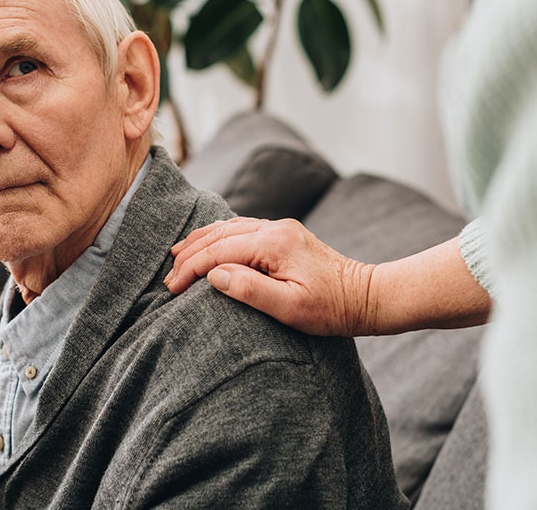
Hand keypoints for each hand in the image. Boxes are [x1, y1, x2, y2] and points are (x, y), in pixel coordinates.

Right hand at [164, 217, 375, 336]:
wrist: (367, 296)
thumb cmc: (331, 309)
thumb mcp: (290, 308)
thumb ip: (250, 290)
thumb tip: (214, 275)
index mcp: (274, 243)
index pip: (219, 251)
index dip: (191, 269)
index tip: (172, 288)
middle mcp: (275, 228)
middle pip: (219, 234)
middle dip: (190, 254)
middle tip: (168, 277)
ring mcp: (281, 229)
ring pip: (229, 227)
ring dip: (201, 242)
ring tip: (178, 256)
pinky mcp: (285, 235)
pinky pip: (242, 229)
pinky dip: (219, 237)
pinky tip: (209, 245)